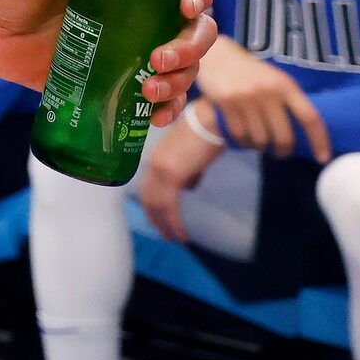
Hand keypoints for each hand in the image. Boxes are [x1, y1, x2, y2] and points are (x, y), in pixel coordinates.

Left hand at [0, 0, 216, 123]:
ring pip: (181, 65)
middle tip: (159, 58)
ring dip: (181, 79)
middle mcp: (137, 13)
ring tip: (149, 88)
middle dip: (191, 46)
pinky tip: (155, 115)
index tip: (187, 6)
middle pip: (192, 28)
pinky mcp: (111, 80)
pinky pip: (154, 97)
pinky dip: (166, 107)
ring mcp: (127, 49)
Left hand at [139, 108, 226, 242]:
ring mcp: (160, 168)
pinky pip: (170, 206)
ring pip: (156, 204)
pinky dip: (175, 222)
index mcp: (157, 157)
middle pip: (147, 197)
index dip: (151, 204)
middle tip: (165, 234)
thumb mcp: (193, 157)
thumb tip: (188, 187)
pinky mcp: (172, 175)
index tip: (159, 218)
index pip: (147, 185)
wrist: (213, 122)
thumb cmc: (208, 135)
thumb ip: (188, 172)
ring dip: (164, 224)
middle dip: (154, 218)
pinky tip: (183, 234)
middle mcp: (154, 163)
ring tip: (174, 237)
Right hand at [197, 45, 329, 160]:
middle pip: (284, 136)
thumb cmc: (253, 73)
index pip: (310, 117)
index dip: (319, 140)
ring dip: (262, 147)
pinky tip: (245, 138)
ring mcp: (246, 98)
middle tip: (282, 152)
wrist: (219, 56)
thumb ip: (289, 101)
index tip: (323, 158)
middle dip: (284, 150)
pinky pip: (240, 135)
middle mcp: (268, 92)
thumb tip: (308, 133)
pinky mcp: (226, 103)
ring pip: (261, 139)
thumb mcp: (276, 80)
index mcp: (286, 86)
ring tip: (261, 143)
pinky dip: (244, 142)